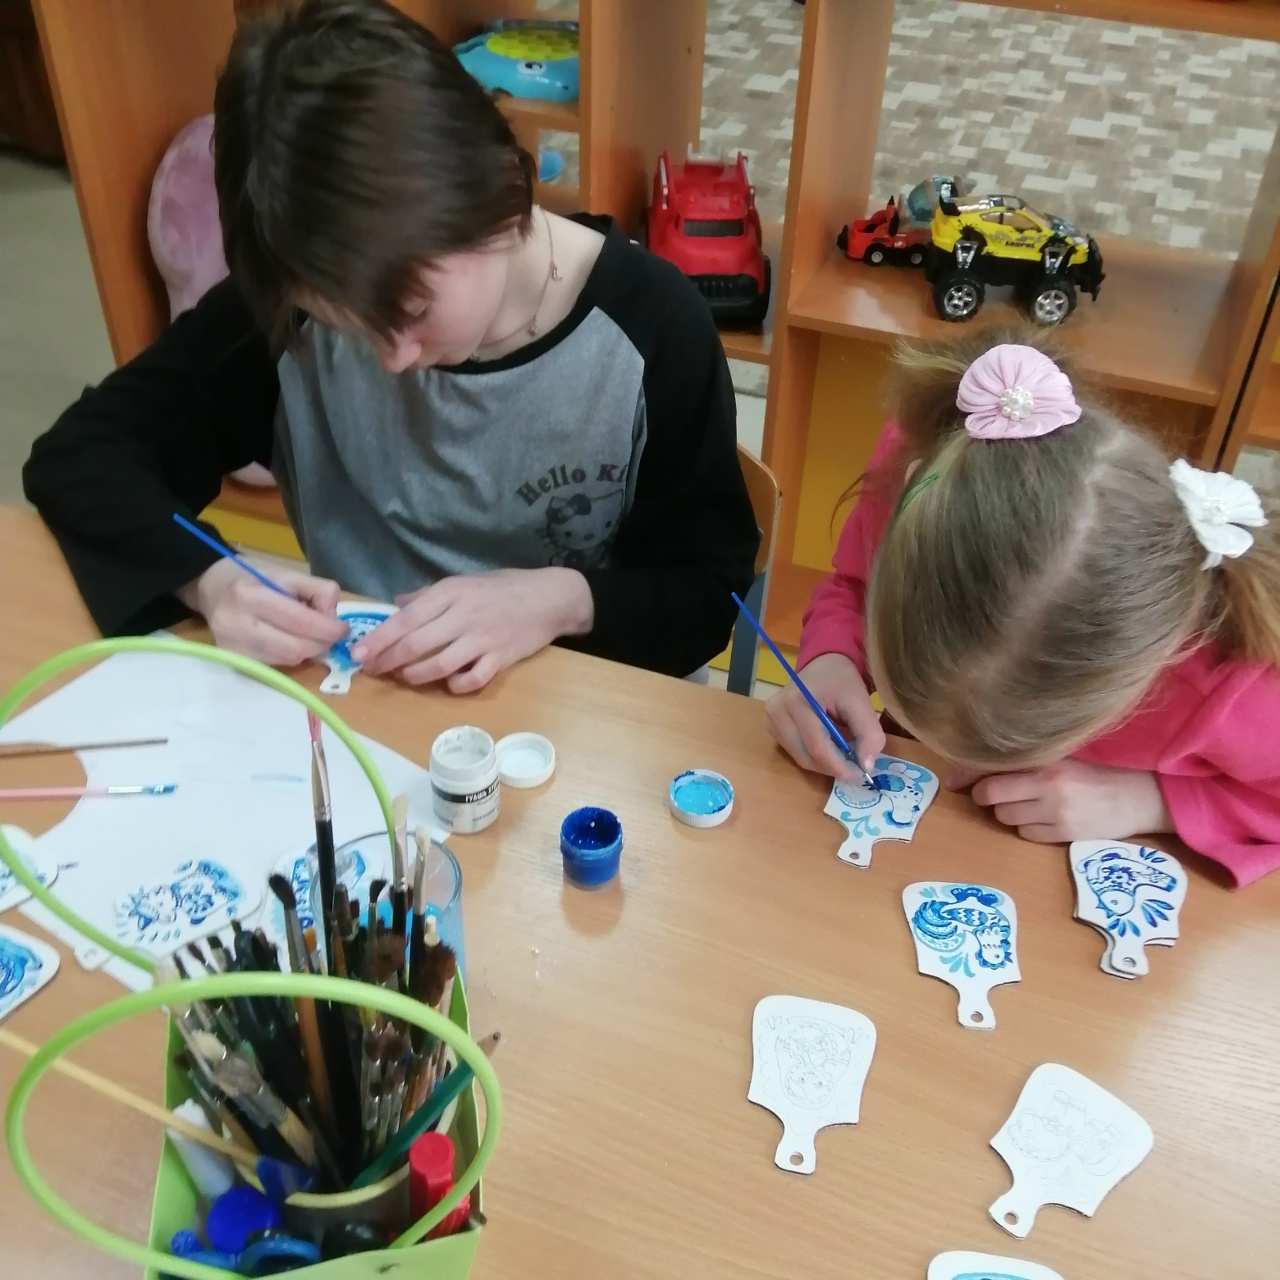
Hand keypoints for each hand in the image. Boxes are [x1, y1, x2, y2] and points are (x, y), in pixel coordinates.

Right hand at [180, 559, 347, 666]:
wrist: (211, 587)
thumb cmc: (253, 577)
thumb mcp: (287, 573)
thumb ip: (318, 591)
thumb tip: (333, 619)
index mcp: (249, 595)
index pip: (299, 622)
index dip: (328, 629)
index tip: (343, 629)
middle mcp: (236, 624)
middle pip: (295, 648)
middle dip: (321, 644)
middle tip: (331, 636)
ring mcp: (231, 647)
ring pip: (287, 660)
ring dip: (308, 651)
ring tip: (311, 636)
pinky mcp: (233, 659)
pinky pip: (275, 664)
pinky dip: (291, 655)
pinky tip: (291, 641)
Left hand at [351, 567, 593, 692]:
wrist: (551, 597)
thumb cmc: (505, 587)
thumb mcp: (465, 581)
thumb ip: (430, 596)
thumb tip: (398, 605)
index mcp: (451, 593)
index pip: (406, 619)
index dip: (379, 638)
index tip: (358, 652)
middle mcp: (463, 616)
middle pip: (416, 644)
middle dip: (388, 660)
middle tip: (372, 670)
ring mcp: (483, 639)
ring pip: (440, 665)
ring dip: (416, 675)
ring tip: (405, 677)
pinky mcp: (501, 658)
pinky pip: (473, 679)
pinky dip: (456, 685)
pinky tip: (449, 684)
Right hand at [764, 652, 884, 778]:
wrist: (824, 664)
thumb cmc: (842, 681)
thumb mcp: (861, 701)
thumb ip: (868, 733)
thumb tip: (866, 767)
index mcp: (798, 700)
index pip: (817, 746)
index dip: (839, 766)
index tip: (860, 774)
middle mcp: (777, 710)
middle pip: (805, 756)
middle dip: (832, 767)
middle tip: (854, 768)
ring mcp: (770, 719)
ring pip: (799, 758)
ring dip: (823, 763)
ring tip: (842, 754)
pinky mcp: (770, 726)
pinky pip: (793, 752)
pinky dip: (813, 755)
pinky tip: (827, 745)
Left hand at [947, 759, 1171, 842]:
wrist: (1137, 798)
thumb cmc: (1092, 776)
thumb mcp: (1060, 760)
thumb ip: (1022, 764)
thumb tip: (970, 773)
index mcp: (1045, 759)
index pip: (992, 767)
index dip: (966, 776)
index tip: (952, 783)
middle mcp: (1048, 783)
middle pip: (991, 795)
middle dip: (988, 798)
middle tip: (998, 795)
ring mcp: (1056, 811)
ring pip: (1006, 817)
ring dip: (1010, 813)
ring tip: (1032, 805)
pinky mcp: (1064, 834)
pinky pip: (1026, 835)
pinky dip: (1029, 829)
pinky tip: (1047, 820)